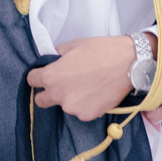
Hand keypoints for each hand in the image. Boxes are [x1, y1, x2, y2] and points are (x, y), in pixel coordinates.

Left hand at [27, 33, 146, 122]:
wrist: (129, 64)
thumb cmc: (102, 51)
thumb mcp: (74, 45)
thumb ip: (58, 55)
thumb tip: (53, 59)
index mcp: (52, 77)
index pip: (32, 80)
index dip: (38, 75)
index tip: (45, 73)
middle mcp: (59, 96)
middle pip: (41, 100)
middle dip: (47, 92)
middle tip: (63, 83)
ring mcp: (73, 108)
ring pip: (64, 105)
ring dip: (70, 98)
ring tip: (87, 85)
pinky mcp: (88, 115)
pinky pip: (80, 111)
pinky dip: (85, 104)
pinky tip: (96, 92)